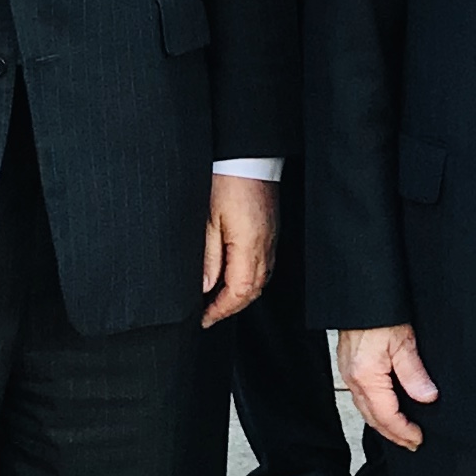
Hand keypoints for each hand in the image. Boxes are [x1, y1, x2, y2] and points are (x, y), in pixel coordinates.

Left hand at [201, 174, 277, 327]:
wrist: (248, 157)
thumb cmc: (228, 181)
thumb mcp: (208, 220)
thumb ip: (209, 257)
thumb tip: (206, 287)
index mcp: (249, 247)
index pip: (238, 292)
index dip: (220, 310)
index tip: (204, 318)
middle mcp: (265, 247)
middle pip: (252, 292)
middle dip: (230, 308)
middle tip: (209, 315)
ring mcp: (271, 240)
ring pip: (260, 281)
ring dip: (240, 295)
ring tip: (219, 301)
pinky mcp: (271, 232)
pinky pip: (264, 266)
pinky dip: (249, 279)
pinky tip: (235, 278)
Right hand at [337, 323, 436, 450]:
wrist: (361, 295)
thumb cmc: (380, 312)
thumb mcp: (404, 341)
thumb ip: (414, 373)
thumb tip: (427, 398)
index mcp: (367, 377)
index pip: (386, 416)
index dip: (403, 431)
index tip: (418, 439)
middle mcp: (353, 379)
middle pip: (373, 418)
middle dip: (393, 434)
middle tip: (412, 443)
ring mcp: (348, 374)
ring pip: (365, 410)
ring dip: (383, 424)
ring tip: (401, 432)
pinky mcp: (348, 367)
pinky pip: (361, 397)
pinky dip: (375, 410)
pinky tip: (385, 410)